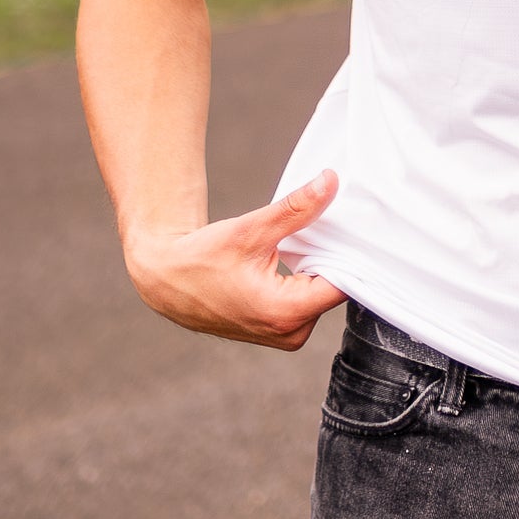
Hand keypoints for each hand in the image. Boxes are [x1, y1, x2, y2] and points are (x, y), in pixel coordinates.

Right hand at [125, 171, 347, 350]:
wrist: (166, 281)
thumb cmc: (201, 259)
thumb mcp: (250, 230)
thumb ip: (296, 209)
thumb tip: (330, 183)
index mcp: (286, 313)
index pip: (344, 284)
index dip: (350, 252)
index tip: (352, 227)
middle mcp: (290, 333)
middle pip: (335, 290)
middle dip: (333, 257)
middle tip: (329, 225)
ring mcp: (285, 335)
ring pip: (321, 296)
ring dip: (319, 268)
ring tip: (306, 241)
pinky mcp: (279, 331)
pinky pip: (308, 302)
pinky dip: (306, 279)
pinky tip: (296, 257)